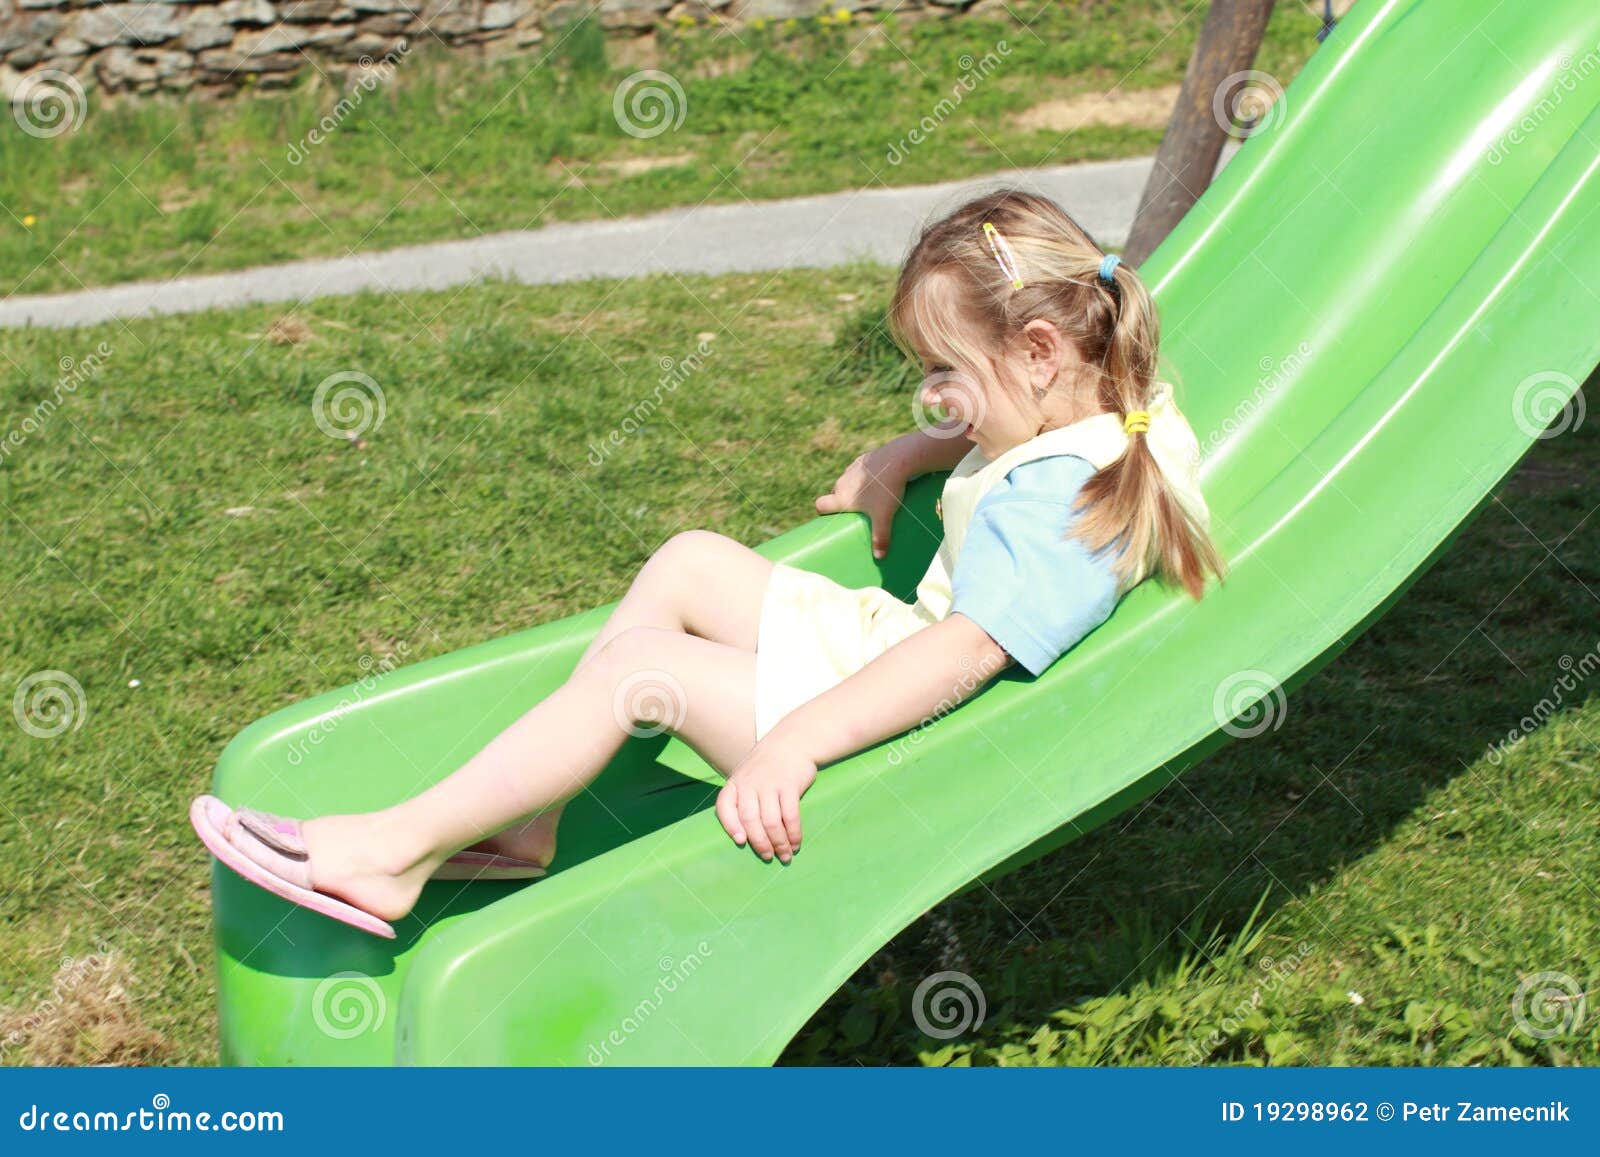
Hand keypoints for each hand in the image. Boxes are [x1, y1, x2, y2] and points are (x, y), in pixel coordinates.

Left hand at [715, 740, 817, 863]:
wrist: (791, 743)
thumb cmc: (766, 768)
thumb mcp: (746, 778)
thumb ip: (742, 801)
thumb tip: (744, 837)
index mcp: (735, 784)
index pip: (724, 807)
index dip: (730, 826)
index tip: (741, 841)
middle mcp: (750, 784)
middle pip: (750, 820)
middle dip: (759, 843)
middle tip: (767, 857)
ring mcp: (770, 784)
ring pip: (771, 821)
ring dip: (778, 843)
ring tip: (785, 855)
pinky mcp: (789, 786)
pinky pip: (790, 815)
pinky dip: (793, 833)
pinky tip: (796, 843)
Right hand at [814, 444, 907, 559]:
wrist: (898, 459)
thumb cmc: (887, 489)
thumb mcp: (885, 516)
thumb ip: (881, 538)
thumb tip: (880, 558)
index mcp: (841, 497)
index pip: (820, 505)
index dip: (823, 512)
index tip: (833, 518)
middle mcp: (842, 482)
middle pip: (834, 494)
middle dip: (842, 503)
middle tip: (856, 512)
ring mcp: (851, 469)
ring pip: (846, 482)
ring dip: (852, 489)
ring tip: (869, 497)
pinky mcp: (863, 459)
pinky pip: (858, 471)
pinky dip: (864, 477)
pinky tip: (877, 481)